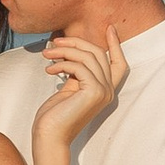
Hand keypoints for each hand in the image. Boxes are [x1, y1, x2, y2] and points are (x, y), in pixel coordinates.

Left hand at [35, 27, 125, 156]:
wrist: (49, 136)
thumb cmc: (55, 115)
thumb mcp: (70, 88)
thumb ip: (77, 72)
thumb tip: (72, 51)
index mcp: (105, 90)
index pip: (118, 63)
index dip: (116, 44)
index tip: (109, 28)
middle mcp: (109, 91)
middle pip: (99, 53)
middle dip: (76, 43)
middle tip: (54, 42)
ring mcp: (103, 92)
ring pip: (88, 57)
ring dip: (64, 51)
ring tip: (46, 55)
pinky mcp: (94, 92)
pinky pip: (80, 66)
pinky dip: (62, 64)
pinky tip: (49, 70)